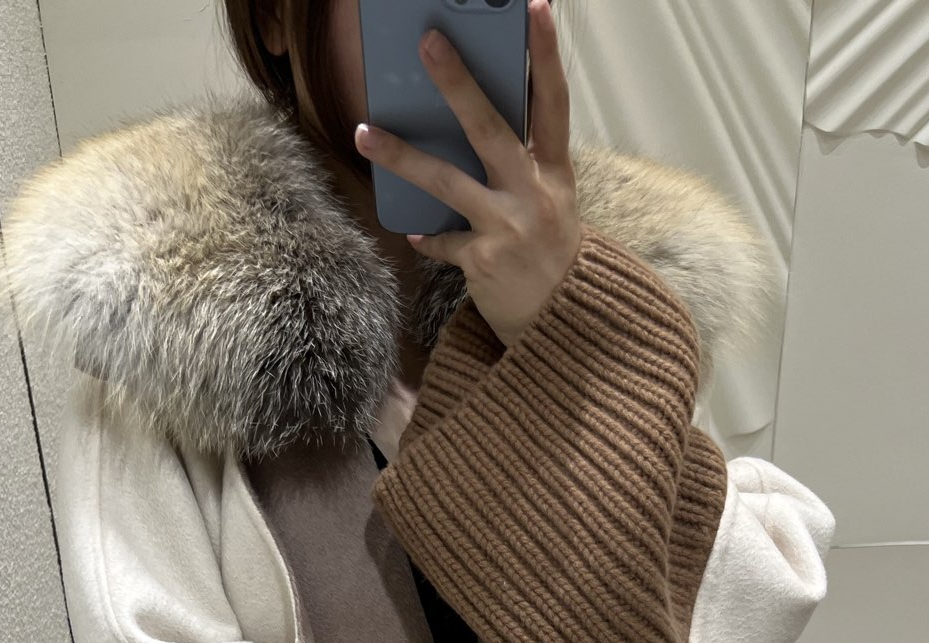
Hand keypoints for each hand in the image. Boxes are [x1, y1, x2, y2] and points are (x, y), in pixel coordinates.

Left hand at [353, 0, 581, 348]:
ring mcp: (508, 227)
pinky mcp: (484, 260)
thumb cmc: (551, 254)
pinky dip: (430, 237)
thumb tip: (473, 121)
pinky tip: (416, 232)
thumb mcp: (551, 202)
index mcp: (556, 172)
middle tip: (428, 43)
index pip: (554, 102)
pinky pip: (443, 240)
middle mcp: (534, 194)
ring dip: (403, 155)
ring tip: (365, 132)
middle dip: (457, 84)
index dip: (545, 54)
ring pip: (448, 181)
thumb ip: (523, 164)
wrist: (564, 325)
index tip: (535, 8)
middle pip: (491, 128)